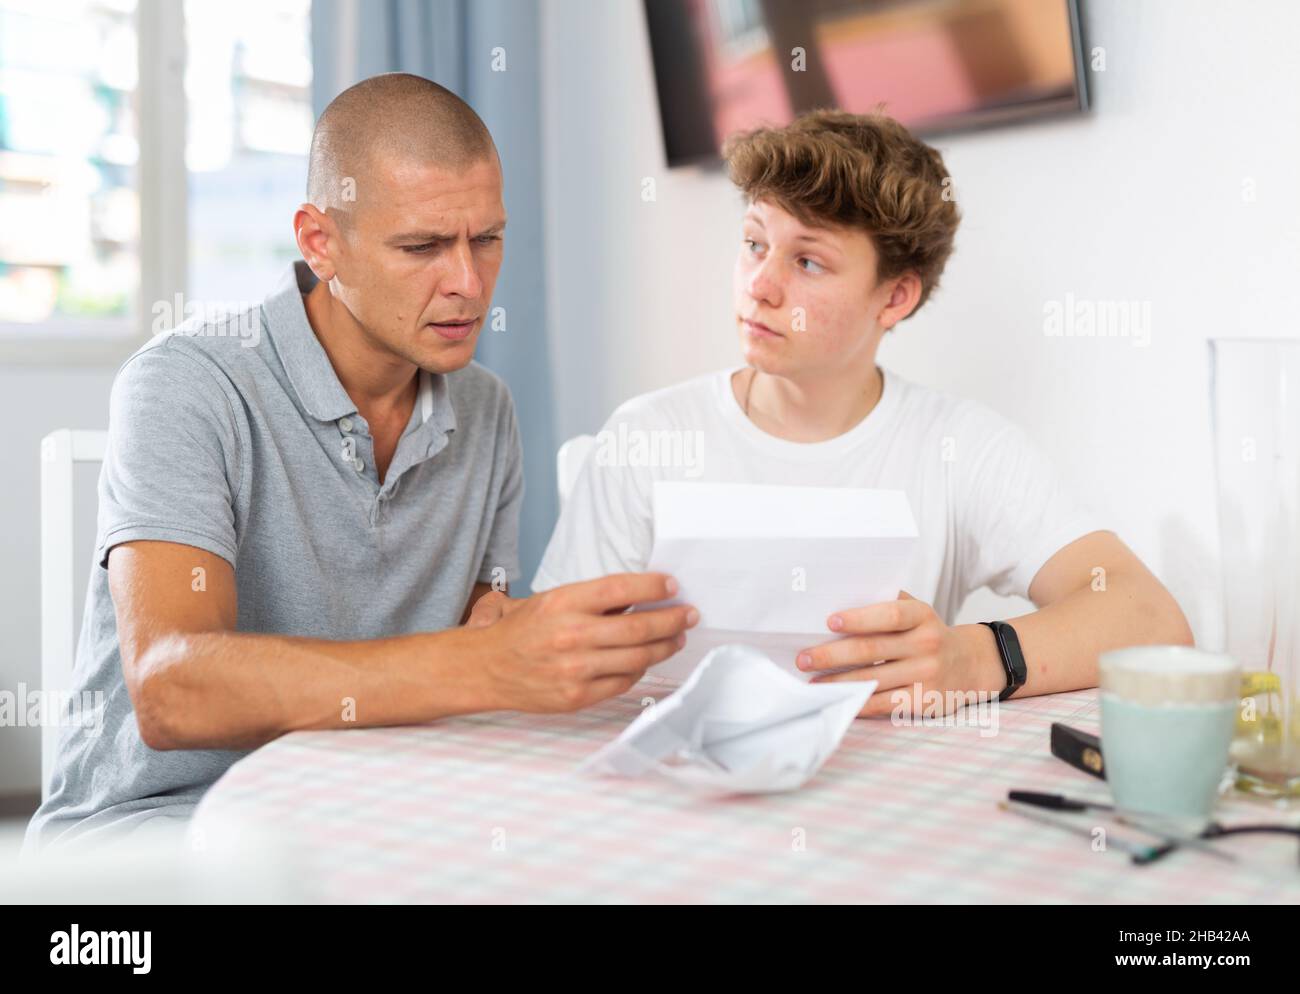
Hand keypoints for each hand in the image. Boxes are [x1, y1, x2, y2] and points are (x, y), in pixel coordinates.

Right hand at [467, 573, 697, 712]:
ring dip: (664, 646)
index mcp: (563, 602)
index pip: (621, 589)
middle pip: (638, 627)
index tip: (672, 586)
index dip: (653, 587)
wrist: (487, 668)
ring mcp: (575, 669)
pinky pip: (623, 682)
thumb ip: (593, 599)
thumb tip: (639, 596)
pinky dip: (639, 669)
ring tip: (676, 637)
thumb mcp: (552, 600)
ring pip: (638, 657)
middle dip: (672, 620)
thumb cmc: (522, 631)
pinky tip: (645, 660)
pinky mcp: (577, 696)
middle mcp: (570, 635)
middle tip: (688, 614)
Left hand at [795, 591, 1004, 717]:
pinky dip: (858, 703)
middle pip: (872, 650)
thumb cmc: (927, 633)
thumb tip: (839, 600)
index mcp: (922, 615)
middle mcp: (927, 643)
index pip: (888, 615)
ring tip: (812, 682)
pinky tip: (839, 700)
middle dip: (832, 655)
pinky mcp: (924, 701)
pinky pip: (884, 703)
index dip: (858, 618)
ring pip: (873, 680)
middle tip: (803, 658)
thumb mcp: (916, 612)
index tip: (829, 622)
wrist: (970, 664)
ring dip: (838, 682)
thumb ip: (886, 604)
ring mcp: (927, 674)